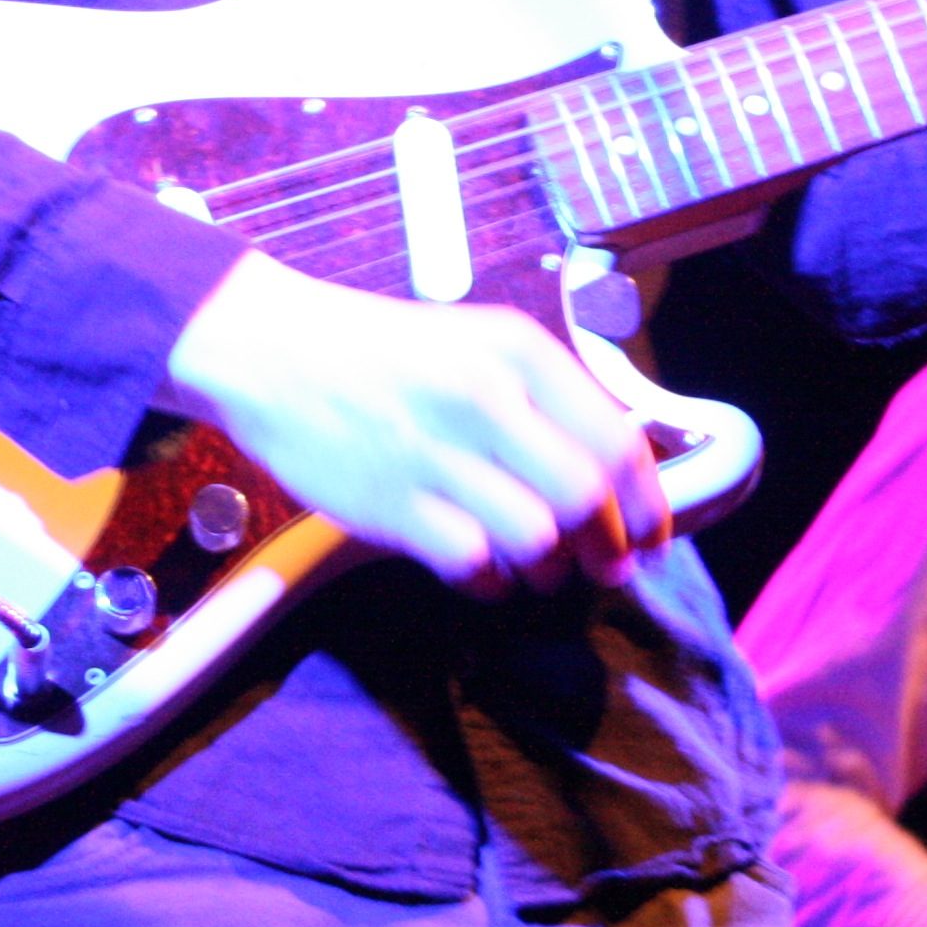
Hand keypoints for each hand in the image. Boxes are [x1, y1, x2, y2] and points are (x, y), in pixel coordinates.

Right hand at [161, 252, 667, 594]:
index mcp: (520, 352)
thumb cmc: (386, 351)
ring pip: (536, 538)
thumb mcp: (479, 343)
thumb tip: (617, 466)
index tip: (655, 537)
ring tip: (545, 571)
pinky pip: (471, 563)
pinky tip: (487, 575)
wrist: (272, 351)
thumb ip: (545, 395)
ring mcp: (436, 453)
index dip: (649, 502)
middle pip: (586, 496)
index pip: (616, 439)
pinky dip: (492, 583)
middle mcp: (486, 397)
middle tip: (610, 568)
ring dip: (552, 570)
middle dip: (611, 547)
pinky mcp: (390, 503)